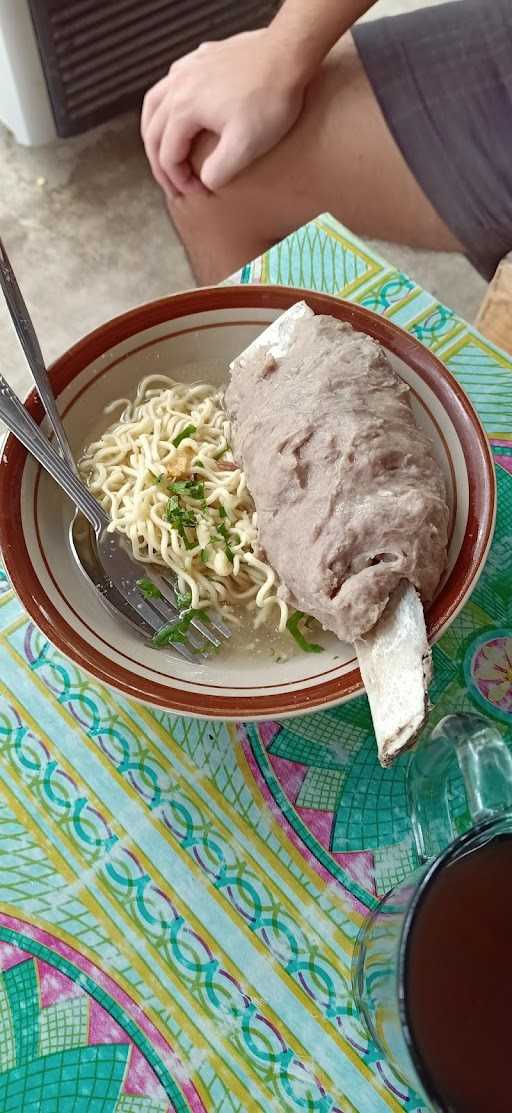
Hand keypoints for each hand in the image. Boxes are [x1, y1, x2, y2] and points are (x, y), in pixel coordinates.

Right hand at [141, 29, 306, 195]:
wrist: (288, 55)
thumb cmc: (270, 100)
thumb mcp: (246, 146)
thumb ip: (219, 171)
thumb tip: (204, 181)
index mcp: (183, 109)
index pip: (167, 156)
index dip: (179, 181)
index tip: (198, 193)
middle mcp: (177, 86)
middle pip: (153, 132)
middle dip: (161, 165)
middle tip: (174, 187)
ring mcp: (187, 68)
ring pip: (154, 104)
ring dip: (154, 133)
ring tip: (162, 153)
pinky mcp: (201, 58)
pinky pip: (170, 83)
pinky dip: (165, 105)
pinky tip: (176, 112)